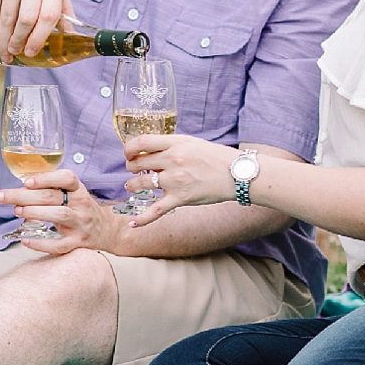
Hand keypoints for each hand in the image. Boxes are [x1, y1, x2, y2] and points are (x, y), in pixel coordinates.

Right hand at [0, 0, 72, 60]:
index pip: (48, 16)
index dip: (40, 37)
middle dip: (19, 40)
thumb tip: (72, 37)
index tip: (31, 52)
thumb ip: (63, 11)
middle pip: (26, 18)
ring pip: (7, 16)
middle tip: (15, 53)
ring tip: (4, 52)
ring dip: (4, 38)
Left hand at [0, 168, 126, 255]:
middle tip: (2, 197)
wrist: (107, 230)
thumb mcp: (71, 189)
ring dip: (34, 212)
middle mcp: (81, 204)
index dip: (46, 178)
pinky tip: (25, 240)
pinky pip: (60, 245)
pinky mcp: (78, 243)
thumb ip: (49, 176)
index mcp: (78, 189)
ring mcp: (81, 224)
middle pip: (53, 197)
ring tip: (16, 211)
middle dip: (24, 196)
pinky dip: (41, 243)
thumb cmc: (79, 206)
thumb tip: (26, 149)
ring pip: (59, 215)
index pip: (67, 178)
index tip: (26, 181)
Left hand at [121, 133, 239, 227]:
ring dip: (132, 185)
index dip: (129, 148)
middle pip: (138, 162)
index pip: (142, 142)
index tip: (129, 152)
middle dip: (131, 166)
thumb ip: (171, 146)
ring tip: (131, 186)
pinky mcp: (180, 198)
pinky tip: (132, 222)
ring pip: (142, 183)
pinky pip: (156, 210)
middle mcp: (173, 160)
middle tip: (132, 168)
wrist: (236, 174)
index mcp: (175, 143)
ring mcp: (175, 180)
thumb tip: (152, 151)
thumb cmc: (215, 157)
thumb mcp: (191, 142)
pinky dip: (143, 218)